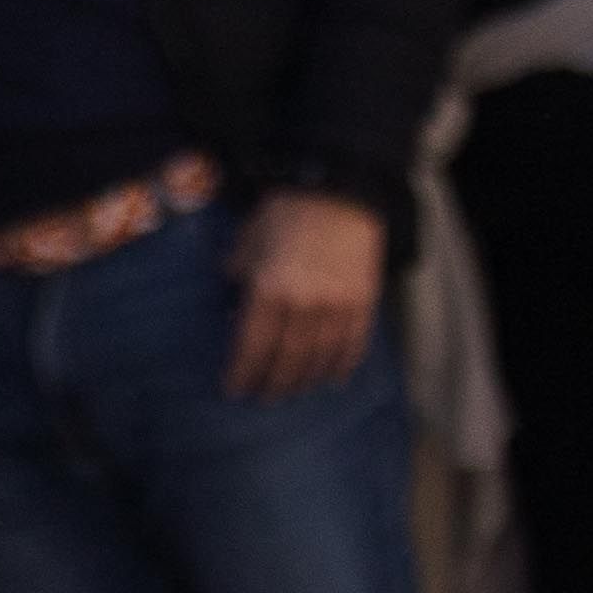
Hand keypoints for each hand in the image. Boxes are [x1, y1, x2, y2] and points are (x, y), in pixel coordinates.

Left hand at [224, 191, 383, 399]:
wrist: (339, 195)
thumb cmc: (285, 215)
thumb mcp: (248, 241)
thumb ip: (236, 274)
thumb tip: (228, 306)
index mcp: (270, 288)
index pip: (253, 344)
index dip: (243, 371)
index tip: (234, 390)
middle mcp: (305, 304)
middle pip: (287, 358)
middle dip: (273, 383)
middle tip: (263, 398)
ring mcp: (338, 306)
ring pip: (320, 357)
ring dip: (305, 380)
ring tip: (292, 392)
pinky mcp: (364, 303)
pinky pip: (353, 345)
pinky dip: (341, 366)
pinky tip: (331, 380)